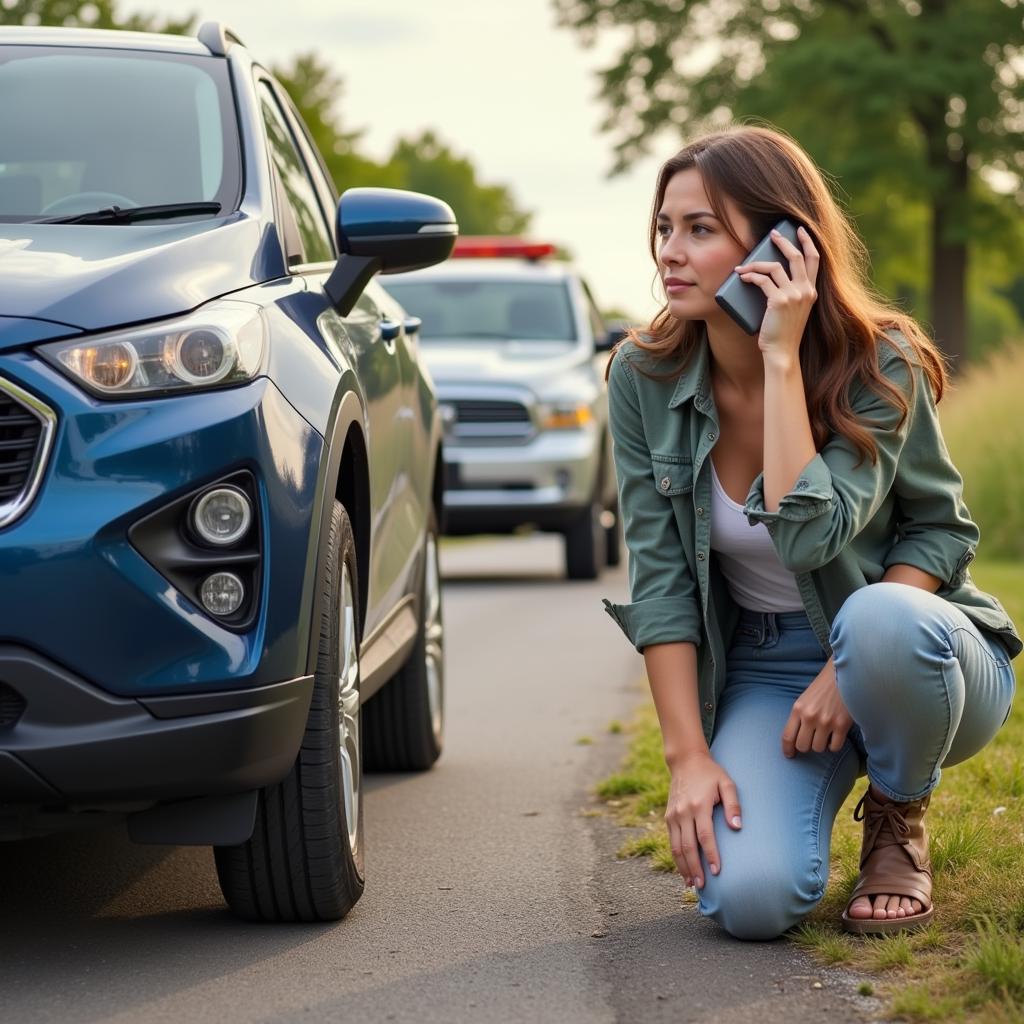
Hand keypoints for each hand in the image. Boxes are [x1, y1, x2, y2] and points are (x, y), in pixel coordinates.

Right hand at [665, 751, 741, 888]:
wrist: (685, 761)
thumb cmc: (711, 773)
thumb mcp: (727, 783)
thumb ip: (734, 805)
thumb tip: (737, 827)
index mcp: (699, 805)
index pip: (705, 836)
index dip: (711, 855)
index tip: (717, 871)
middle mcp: (683, 812)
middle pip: (687, 846)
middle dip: (695, 868)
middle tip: (702, 886)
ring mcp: (673, 815)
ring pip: (676, 846)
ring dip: (683, 867)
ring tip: (691, 884)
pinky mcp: (668, 816)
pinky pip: (671, 841)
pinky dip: (676, 857)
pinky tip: (683, 869)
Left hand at [735, 225, 819, 367]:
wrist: (782, 352)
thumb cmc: (783, 333)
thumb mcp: (793, 310)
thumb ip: (791, 293)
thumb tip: (771, 276)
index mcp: (812, 292)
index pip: (815, 259)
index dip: (808, 242)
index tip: (800, 230)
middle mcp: (806, 290)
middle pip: (796, 256)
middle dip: (783, 242)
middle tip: (771, 235)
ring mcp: (794, 295)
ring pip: (774, 267)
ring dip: (756, 263)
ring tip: (743, 266)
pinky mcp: (779, 301)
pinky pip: (762, 280)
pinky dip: (750, 276)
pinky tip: (742, 277)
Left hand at [781, 657, 852, 756]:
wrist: (843, 675)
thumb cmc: (823, 688)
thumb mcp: (804, 699)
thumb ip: (799, 717)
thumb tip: (795, 739)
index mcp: (798, 709)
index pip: (787, 736)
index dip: (787, 749)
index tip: (790, 755)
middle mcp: (810, 716)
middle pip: (803, 746)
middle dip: (806, 746)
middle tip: (811, 740)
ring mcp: (826, 722)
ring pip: (819, 748)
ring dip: (821, 745)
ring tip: (825, 735)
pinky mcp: (842, 725)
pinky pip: (835, 747)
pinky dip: (834, 745)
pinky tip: (835, 736)